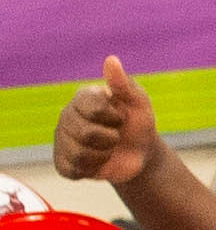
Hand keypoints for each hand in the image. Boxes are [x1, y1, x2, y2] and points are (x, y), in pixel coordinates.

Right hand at [49, 57, 156, 188]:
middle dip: (111, 139)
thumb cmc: (138, 123)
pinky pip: (72, 170)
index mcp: (83, 97)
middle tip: (116, 136)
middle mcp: (67, 116)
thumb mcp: (138, 103)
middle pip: (85, 134)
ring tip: (108, 149)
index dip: (114, 117)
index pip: (93, 108)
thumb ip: (124, 84)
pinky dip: (92, 170)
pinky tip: (98, 162)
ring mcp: (62, 139)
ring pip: (79, 154)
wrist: (140, 153)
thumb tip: (111, 60)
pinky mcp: (63, 162)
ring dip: (103, 156)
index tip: (121, 116)